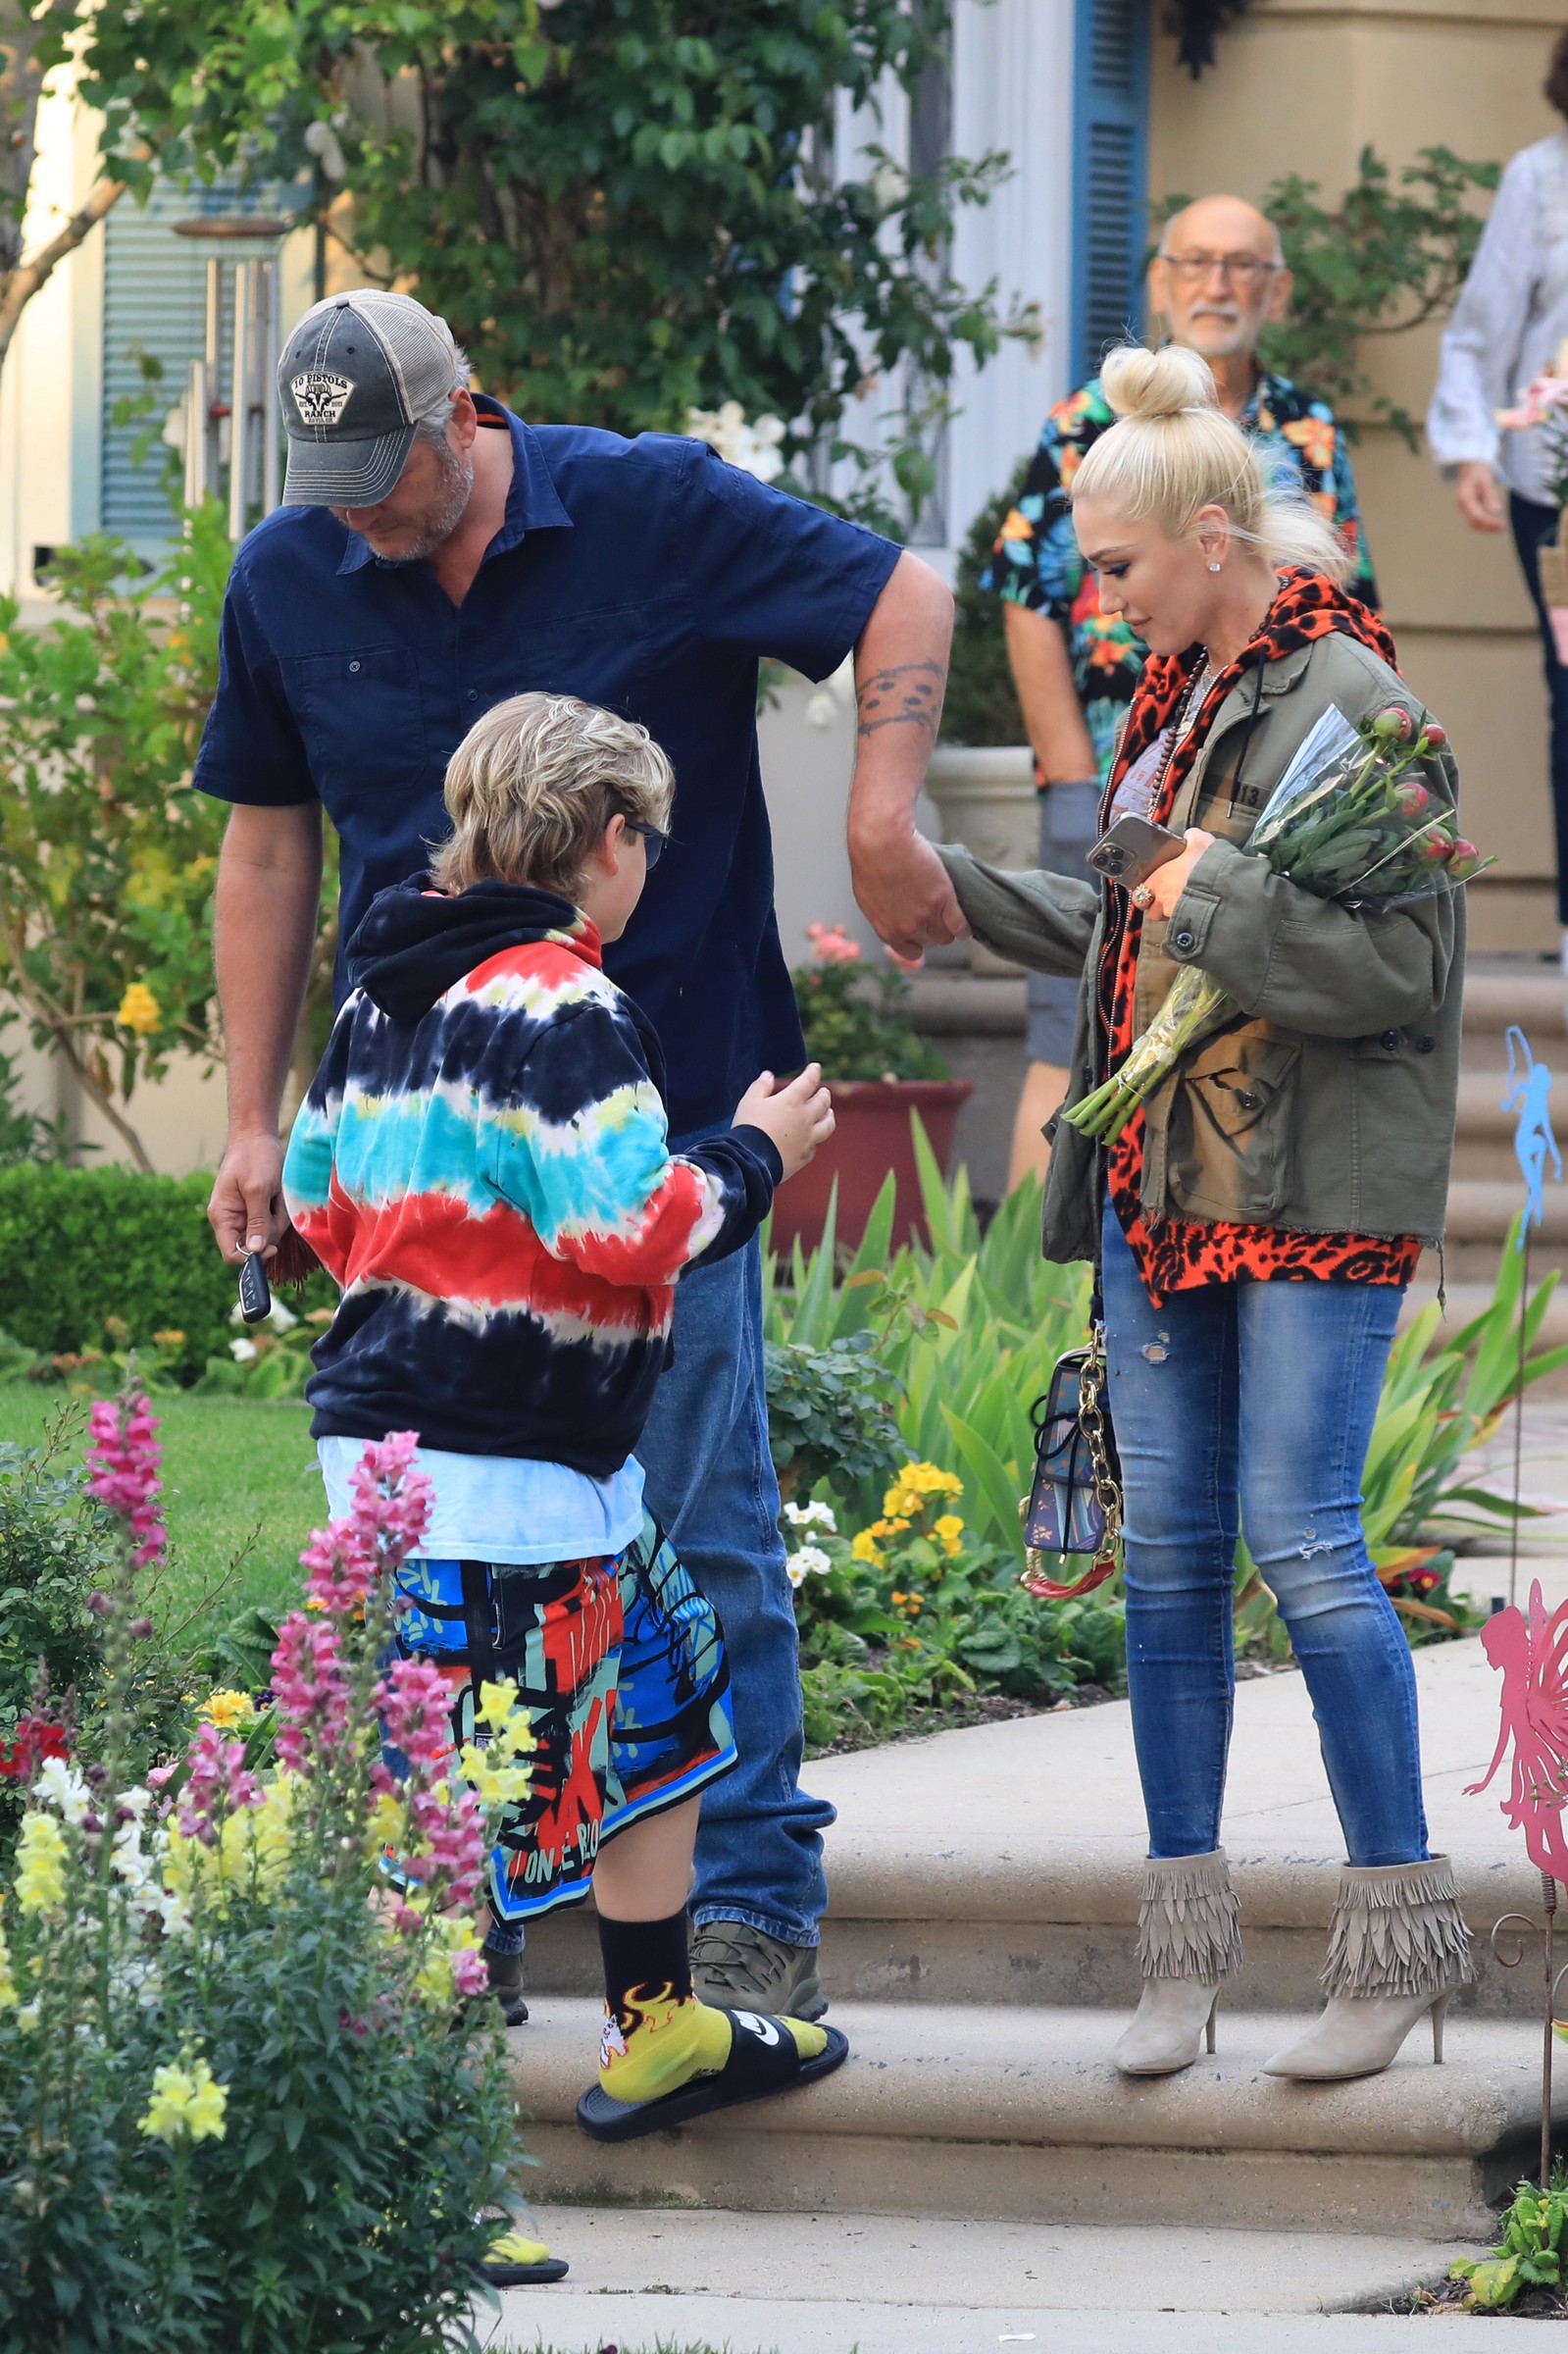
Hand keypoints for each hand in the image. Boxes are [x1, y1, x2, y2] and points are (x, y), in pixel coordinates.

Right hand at [208, 1130, 287, 1264]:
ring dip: (277, 1217)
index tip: (272, 1246)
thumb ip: (257, 1221)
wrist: (257, 1136)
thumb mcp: (258, 1189)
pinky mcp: (258, 1211)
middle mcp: (231, 1221)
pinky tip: (277, 1195)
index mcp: (222, 1217)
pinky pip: (272, 1223)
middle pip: (255, 1246)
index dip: (252, 1257)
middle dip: (271, 1229)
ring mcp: (245, 1216)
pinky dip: (279, 1212)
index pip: (231, 1254)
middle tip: (274, 1203)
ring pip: (267, 1235)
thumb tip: (256, 1251)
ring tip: (275, 1194)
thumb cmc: (254, 1158)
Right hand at [733, 1064, 835, 1182]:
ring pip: (827, 1125)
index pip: (808, 1082)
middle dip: (824, 1095)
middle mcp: (804, 1118)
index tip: (816, 1067)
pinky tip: (811, 1139)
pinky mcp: (804, 1157)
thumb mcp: (749, 1102)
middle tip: (824, 1091)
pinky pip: (814, 1146)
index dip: (813, 1072)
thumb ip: (760, 1087)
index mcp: (792, 1101)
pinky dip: (814, 1140)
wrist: (750, 1161)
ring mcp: (807, 1139)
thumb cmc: (748, 1128)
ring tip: (829, 1113)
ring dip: (829, 1117)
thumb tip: (768, 1075)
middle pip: (822, 1103)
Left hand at [848, 822, 969, 962]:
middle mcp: (907, 927)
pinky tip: (965, 926)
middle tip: (936, 920)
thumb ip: (884, 915)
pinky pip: (960, 925)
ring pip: (946, 935)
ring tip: (950, 920)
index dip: (918, 943)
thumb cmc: (870, 863)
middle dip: (933, 933)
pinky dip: (964, 928)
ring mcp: (927, 914)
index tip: (922, 935)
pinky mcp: (943, 899)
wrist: (881, 842)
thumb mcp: (869, 898)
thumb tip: (893, 919)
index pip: (909, 951)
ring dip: (949, 930)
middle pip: (930, 942)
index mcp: (887, 930)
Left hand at [1141, 828, 1215, 920]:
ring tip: (1187, 907)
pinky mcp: (1188, 925)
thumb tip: (1189, 836)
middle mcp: (1162, 899)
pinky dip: (1188, 922)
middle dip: (1159, 908)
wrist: (1226, 886)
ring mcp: (1174, 914)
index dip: (1147, 892)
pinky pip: (1183, 926)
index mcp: (1159, 879)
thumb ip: (1191, 837)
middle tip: (1171, 900)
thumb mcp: (1200, 841)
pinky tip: (1199, 914)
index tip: (1155, 890)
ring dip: (1173, 915)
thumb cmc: (1209, 864)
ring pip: (1167, 920)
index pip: (1140, 892)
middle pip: (1152, 910)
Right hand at [1455, 461, 1504, 533]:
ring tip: (1501, 528)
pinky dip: (1484, 524)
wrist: (1470, 468)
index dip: (1490, 522)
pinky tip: (1495, 524)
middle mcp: (1461, 505)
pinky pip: (1474, 521)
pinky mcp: (1466, 509)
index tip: (1503, 524)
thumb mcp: (1486, 481)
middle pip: (1474, 523)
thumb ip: (1490, 495)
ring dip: (1486, 528)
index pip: (1477, 516)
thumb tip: (1497, 511)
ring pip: (1473, 524)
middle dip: (1489, 527)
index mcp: (1464, 497)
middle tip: (1504, 528)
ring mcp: (1462, 508)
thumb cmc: (1479, 472)